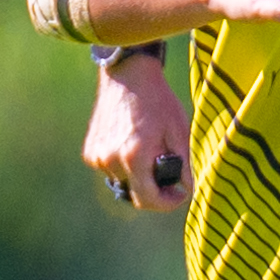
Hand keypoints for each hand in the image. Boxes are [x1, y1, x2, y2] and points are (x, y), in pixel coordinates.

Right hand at [83, 55, 192, 211]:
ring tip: (153, 153)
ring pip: (123, 182)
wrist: (128, 76)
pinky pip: (111, 169)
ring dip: (139, 177)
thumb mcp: (179, 132)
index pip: (146, 199)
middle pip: (134, 193)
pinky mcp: (90, 150)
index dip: (166, 203)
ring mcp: (96, 156)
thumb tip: (189, 189)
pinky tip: (136, 146)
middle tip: (172, 178)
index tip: (179, 195)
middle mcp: (109, 160)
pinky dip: (125, 165)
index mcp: (133, 157)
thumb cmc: (158, 102)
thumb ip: (184, 164)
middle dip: (155, 191)